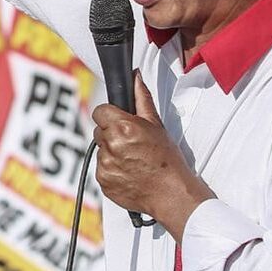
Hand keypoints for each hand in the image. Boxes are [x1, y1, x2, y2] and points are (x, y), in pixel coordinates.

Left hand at [92, 73, 213, 240]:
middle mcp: (111, 145)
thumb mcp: (156, 125)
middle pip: (99, 130)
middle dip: (112, 133)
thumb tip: (134, 77)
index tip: (120, 121)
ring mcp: (105, 164)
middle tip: (131, 142)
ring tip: (133, 158)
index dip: (110, 115)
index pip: (100, 111)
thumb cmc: (167, 160)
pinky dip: (111, 168)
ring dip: (112, 151)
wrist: (171, 194)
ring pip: (100, 149)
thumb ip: (141, 98)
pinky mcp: (102, 181)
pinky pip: (101, 168)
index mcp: (122, 128)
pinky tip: (129, 171)